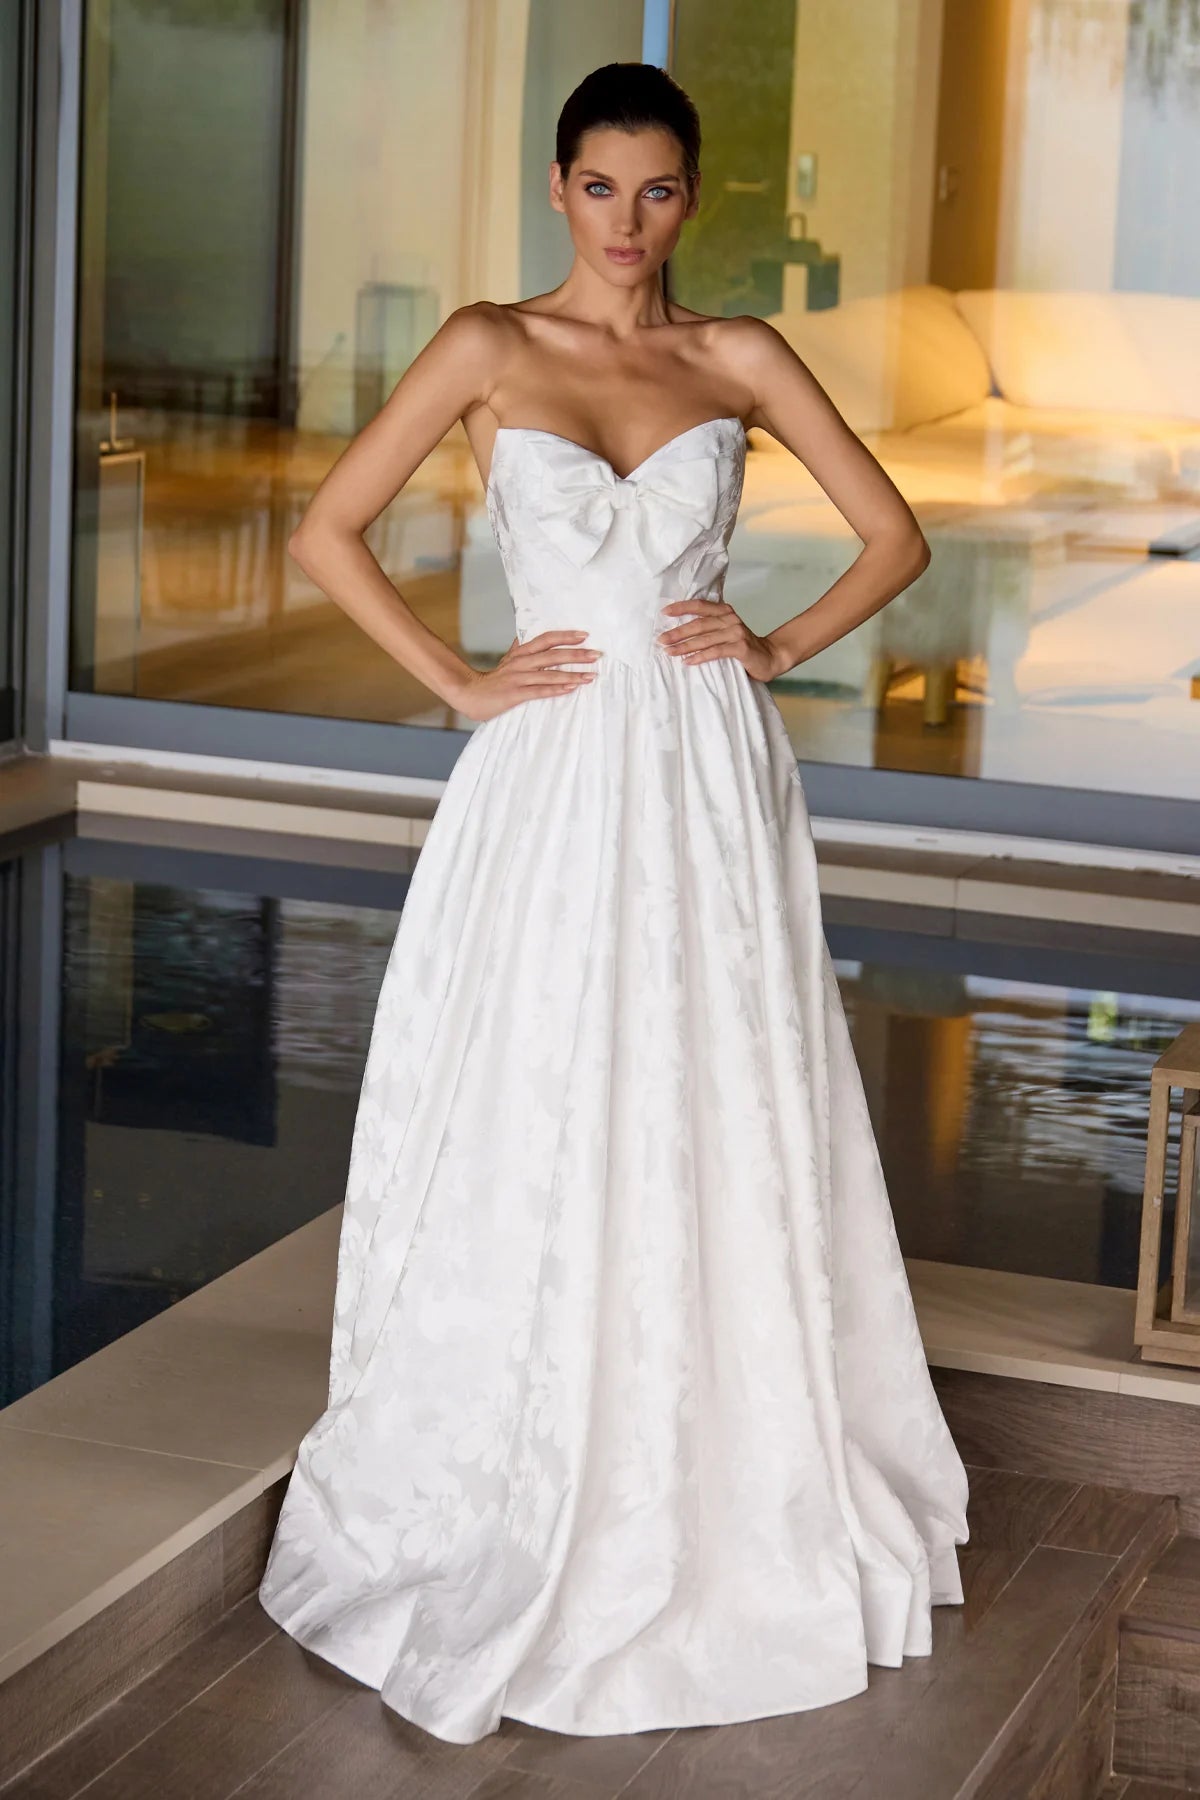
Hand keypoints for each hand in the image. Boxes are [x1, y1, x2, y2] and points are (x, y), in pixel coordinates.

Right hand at [451, 629, 600, 721]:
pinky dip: (556, 689)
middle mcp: (521, 663)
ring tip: (591, 675)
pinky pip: (539, 691)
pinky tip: (571, 688)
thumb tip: (525, 636)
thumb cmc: (492, 680)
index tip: (584, 635)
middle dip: (576, 654)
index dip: (565, 636)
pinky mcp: (516, 694)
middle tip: (597, 654)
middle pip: (552, 655)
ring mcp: (518, 678)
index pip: (546, 639)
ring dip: (572, 674)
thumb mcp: (507, 661)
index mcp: (521, 653)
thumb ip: (519, 649)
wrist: (469, 693)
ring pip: (549, 673)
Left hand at [657, 598, 784, 681]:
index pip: (700, 606)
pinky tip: (688, 661)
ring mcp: (736, 633)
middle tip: (661, 639)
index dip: (682, 607)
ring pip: (705, 638)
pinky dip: (701, 656)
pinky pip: (716, 651)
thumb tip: (679, 632)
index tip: (664, 612)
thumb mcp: (726, 632)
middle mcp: (730, 619)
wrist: (770, 657)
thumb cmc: (742, 647)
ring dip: (685, 645)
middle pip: (699, 624)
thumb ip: (710, 628)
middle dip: (678, 632)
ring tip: (669, 651)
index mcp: (725, 612)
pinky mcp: (741, 648)